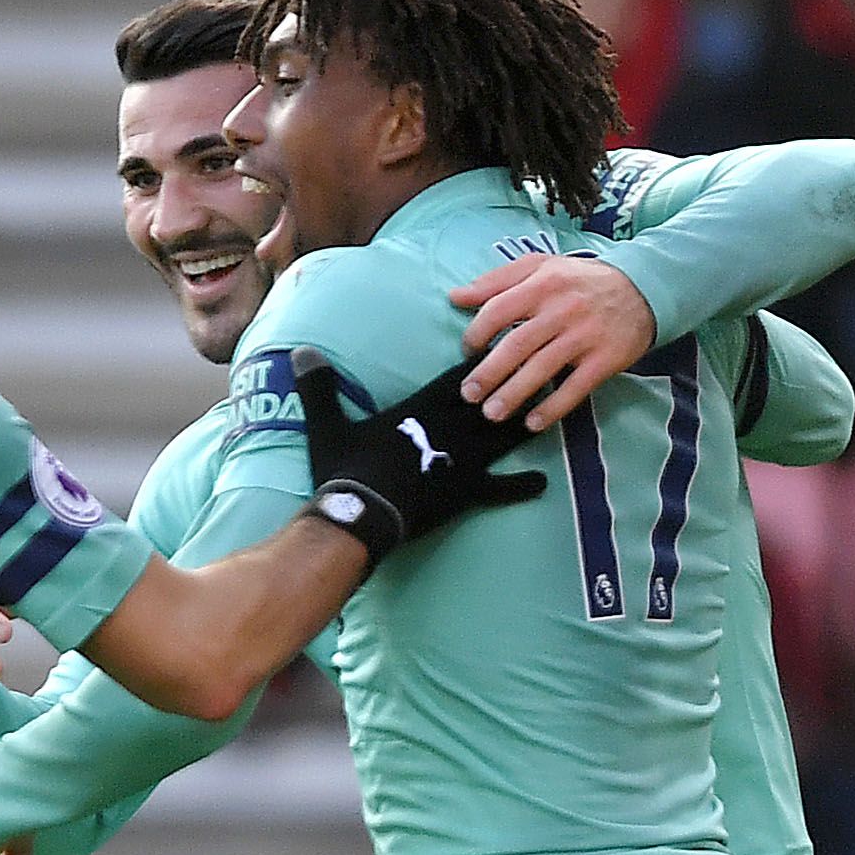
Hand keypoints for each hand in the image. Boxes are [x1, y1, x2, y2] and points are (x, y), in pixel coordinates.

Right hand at [296, 356, 543, 561]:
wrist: (358, 517)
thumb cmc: (343, 470)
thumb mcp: (326, 425)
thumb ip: (319, 387)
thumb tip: (301, 351)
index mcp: (419, 409)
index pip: (457, 377)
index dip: (482, 357)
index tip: (507, 337)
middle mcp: (448, 429)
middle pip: (490, 399)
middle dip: (517, 380)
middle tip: (548, 361)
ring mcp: (462, 461)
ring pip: (503, 435)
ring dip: (527, 420)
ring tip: (553, 406)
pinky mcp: (466, 491)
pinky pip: (500, 489)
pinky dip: (520, 486)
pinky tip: (543, 482)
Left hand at [449, 251, 655, 428]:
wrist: (642, 289)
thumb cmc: (582, 280)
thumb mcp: (541, 267)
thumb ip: (497, 280)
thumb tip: (455, 296)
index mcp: (542, 284)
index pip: (498, 310)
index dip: (477, 334)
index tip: (467, 352)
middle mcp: (561, 310)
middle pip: (517, 344)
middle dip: (489, 372)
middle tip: (469, 394)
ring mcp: (584, 336)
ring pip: (542, 369)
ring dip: (514, 394)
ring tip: (492, 413)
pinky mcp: (604, 359)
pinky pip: (574, 388)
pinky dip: (552, 408)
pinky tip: (533, 422)